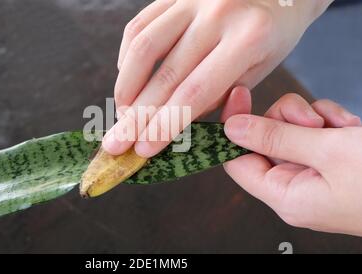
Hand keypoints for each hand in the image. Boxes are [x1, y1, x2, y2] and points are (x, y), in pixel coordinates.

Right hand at [103, 0, 332, 156]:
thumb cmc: (271, 36)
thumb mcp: (258, 70)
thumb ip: (217, 95)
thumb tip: (171, 121)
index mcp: (249, 38)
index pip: (195, 92)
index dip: (165, 125)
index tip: (143, 150)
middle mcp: (217, 13)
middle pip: (165, 76)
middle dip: (137, 117)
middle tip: (117, 144)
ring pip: (143, 48)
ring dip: (126, 88)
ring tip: (121, 116)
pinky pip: (139, 26)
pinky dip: (127, 58)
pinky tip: (127, 82)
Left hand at [222, 87, 361, 236]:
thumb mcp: (329, 151)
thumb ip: (277, 137)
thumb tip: (232, 128)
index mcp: (286, 197)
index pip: (237, 162)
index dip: (231, 129)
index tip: (237, 96)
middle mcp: (297, 188)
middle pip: (265, 140)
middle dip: (286, 120)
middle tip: (313, 121)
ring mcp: (318, 174)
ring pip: (292, 130)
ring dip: (314, 118)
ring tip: (340, 128)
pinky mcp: (336, 161)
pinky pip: (318, 131)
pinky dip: (333, 122)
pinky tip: (351, 128)